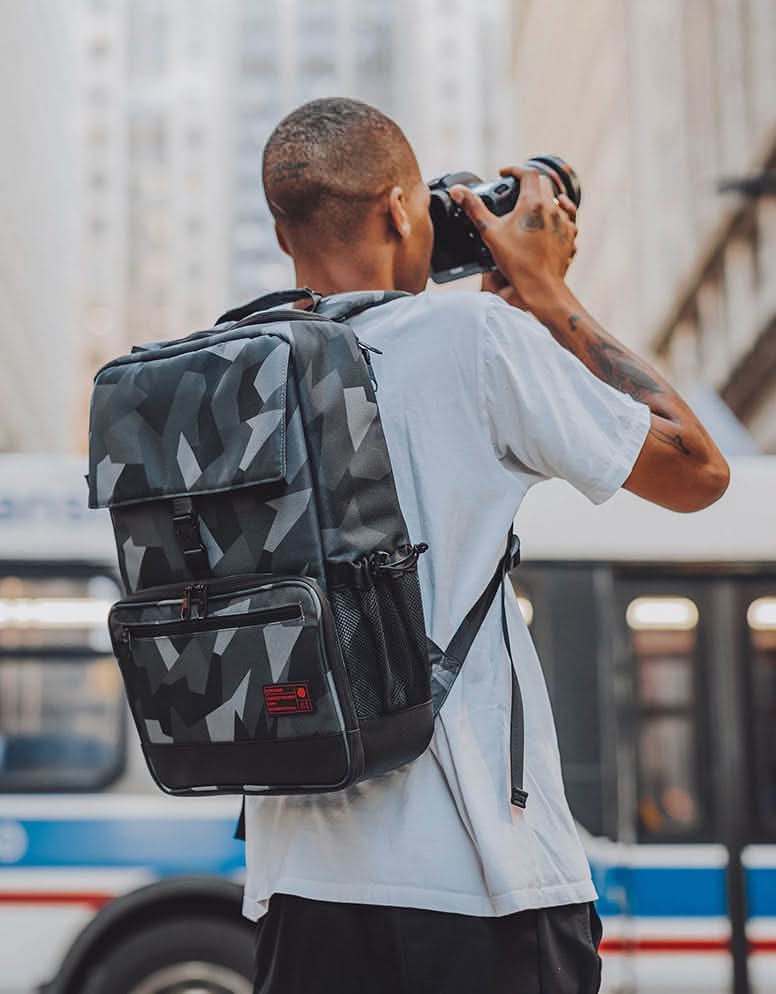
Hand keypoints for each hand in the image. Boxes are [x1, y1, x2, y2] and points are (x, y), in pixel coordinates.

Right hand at [451, 166, 577, 309]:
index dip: (514, 170)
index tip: (505, 173)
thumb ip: (474, 209)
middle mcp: (552, 208)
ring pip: (558, 199)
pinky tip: (550, 222)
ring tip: (533, 207)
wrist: (540, 286)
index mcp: (533, 203)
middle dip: (529, 183)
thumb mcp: (490, 233)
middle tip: (516, 191)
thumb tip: (458, 191)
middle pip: (543, 183)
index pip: (527, 172)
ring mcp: (564, 222)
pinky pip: (567, 218)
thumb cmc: (517, 262)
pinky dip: (558, 215)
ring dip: (545, 198)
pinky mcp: (570, 235)